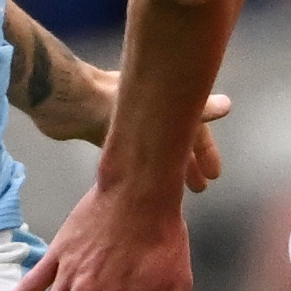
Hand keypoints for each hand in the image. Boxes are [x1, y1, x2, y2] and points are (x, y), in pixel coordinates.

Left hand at [23, 48, 231, 193]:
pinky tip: (142, 185)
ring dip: (165, 168)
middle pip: (174, 141)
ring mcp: (124, 123)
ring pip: (153, 151)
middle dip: (188, 164)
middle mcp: (146, 114)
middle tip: (200, 188)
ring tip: (175, 191)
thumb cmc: (107, 100)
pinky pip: (130, 156)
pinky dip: (139, 169)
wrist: (62, 100)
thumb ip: (192, 109)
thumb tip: (228, 106)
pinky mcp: (101, 133)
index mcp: (162, 105)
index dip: (205, 153)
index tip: (214, 175)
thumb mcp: (155, 105)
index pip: (192, 131)